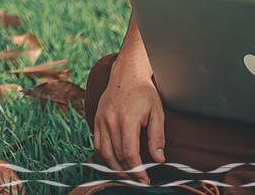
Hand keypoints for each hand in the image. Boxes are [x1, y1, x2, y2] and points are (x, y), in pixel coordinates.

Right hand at [93, 60, 165, 182]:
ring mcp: (101, 119)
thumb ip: (157, 137)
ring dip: (115, 166)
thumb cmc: (144, 93)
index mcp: (127, 119)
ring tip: (127, 174)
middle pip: (117, 155)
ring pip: (104, 151)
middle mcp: (110, 120)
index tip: (145, 179)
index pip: (129, 153)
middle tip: (139, 179)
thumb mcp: (157, 113)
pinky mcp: (96, 118)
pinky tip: (114, 160)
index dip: (138, 170)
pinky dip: (104, 155)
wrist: (126, 74)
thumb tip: (158, 159)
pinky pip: (97, 142)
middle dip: (128, 171)